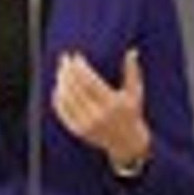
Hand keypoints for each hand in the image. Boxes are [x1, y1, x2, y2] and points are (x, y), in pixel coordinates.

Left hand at [53, 48, 151, 170]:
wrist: (127, 143)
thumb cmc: (132, 114)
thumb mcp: (136, 93)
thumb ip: (132, 72)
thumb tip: (132, 51)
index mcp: (112, 103)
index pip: (90, 81)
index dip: (80, 67)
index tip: (76, 56)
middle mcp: (98, 115)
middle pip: (76, 88)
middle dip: (68, 71)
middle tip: (63, 58)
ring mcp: (87, 124)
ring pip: (67, 99)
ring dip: (61, 82)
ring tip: (60, 70)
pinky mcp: (79, 131)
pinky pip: (63, 112)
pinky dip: (58, 99)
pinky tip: (57, 87)